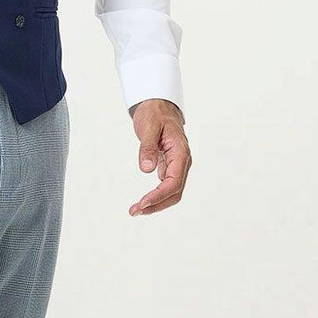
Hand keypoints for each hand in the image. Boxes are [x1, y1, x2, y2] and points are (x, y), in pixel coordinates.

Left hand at [127, 98, 190, 216]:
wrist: (159, 106)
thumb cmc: (155, 114)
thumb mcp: (149, 126)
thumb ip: (148, 147)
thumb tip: (146, 169)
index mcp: (180, 152)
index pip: (173, 181)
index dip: (159, 195)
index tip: (142, 203)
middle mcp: (182, 162)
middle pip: (174, 192)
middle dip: (156, 204)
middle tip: (135, 211)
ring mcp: (176, 165)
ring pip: (171, 192)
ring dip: (156, 203)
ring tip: (137, 210)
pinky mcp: (169, 166)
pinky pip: (166, 186)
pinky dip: (156, 196)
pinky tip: (144, 201)